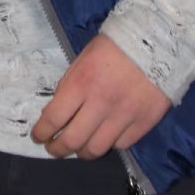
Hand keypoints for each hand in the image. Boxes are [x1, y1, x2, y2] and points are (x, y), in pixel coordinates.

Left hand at [30, 33, 170, 159]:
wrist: (156, 41)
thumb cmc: (114, 46)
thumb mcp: (83, 58)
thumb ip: (70, 85)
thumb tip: (57, 112)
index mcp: (81, 83)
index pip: (54, 118)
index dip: (41, 132)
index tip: (37, 136)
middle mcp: (101, 104)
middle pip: (73, 141)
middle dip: (57, 149)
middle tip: (52, 148)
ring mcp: (124, 116)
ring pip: (97, 149)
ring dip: (82, 153)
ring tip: (77, 149)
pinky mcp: (144, 123)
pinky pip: (121, 145)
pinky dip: (109, 144)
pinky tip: (104, 138)